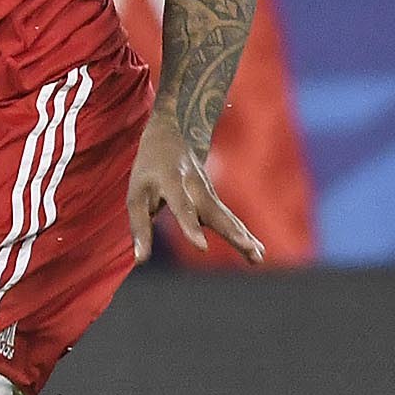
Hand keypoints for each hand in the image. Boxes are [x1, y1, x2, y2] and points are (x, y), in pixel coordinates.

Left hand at [126, 113, 261, 262]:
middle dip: (232, 233)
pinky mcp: (215, 200)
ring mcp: (209, 193)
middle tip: (249, 250)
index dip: (191, 227)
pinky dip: (243, 234)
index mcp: (173, 181)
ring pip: (227, 217)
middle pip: (215, 213)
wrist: (173, 134)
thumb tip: (140, 260)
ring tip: (258, 256)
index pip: (183, 207)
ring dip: (243, 237)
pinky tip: (257, 252)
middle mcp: (197, 187)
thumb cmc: (149, 169)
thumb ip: (139, 227)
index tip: (202, 248)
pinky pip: (230, 219)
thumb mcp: (136, 194)